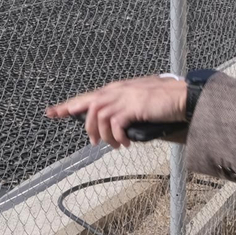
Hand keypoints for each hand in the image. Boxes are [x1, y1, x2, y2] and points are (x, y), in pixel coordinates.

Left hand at [45, 76, 188, 147]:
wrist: (184, 96)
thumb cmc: (165, 100)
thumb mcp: (139, 102)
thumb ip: (124, 110)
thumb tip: (114, 127)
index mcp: (116, 89)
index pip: (87, 97)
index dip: (68, 106)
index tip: (52, 113)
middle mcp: (116, 90)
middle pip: (88, 107)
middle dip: (84, 125)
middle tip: (91, 142)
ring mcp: (123, 97)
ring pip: (99, 118)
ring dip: (105, 136)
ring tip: (115, 145)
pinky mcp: (132, 107)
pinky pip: (114, 125)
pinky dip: (117, 137)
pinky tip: (125, 143)